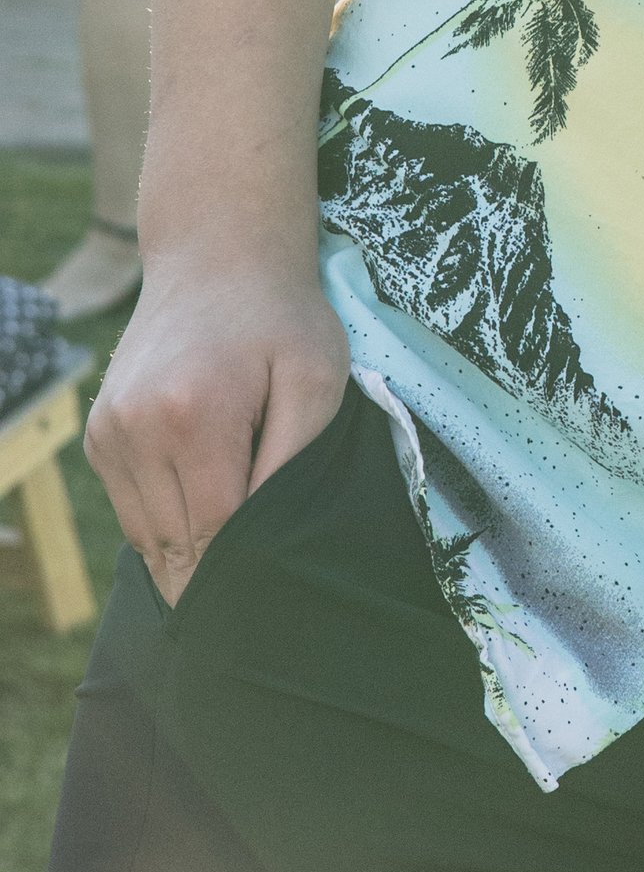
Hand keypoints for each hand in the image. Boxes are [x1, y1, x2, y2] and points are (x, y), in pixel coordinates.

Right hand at [86, 265, 349, 604]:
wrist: (216, 258)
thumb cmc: (281, 319)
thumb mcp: (316, 380)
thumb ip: (291, 462)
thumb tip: (267, 540)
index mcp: (193, 416)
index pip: (216, 533)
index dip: (246, 574)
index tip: (275, 601)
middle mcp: (137, 429)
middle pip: (175, 544)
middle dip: (215, 580)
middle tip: (257, 613)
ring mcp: (109, 433)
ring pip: (146, 538)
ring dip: (185, 560)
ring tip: (232, 577)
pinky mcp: (100, 437)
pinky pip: (131, 512)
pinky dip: (164, 528)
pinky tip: (202, 528)